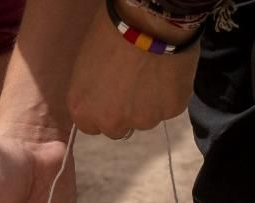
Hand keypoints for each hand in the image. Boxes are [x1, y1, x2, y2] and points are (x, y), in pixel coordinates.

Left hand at [67, 3, 198, 138]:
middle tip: (134, 85)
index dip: (102, 109)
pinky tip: (168, 72)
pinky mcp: (171, 111)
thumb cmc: (110, 33)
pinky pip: (170, 107)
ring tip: (153, 74)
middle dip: (125, 112)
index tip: (111, 95)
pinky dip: (170, 94)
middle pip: (117, 129)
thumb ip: (91, 91)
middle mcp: (111, 123)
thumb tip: (100, 96)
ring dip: (149, 104)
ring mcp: (143, 120)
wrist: (148, 20)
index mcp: (83, 111)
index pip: (91, 126)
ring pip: (146, 119)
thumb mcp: (85, 66)